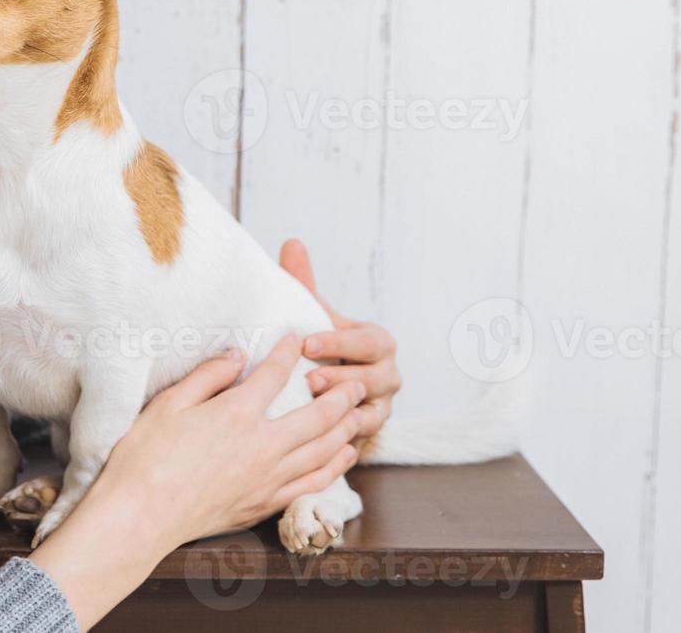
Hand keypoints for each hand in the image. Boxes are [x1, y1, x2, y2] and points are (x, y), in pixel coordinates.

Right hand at [91, 335, 364, 544]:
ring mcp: (267, 479)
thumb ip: (207, 376)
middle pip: (317, 416)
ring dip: (346, 430)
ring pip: (323, 451)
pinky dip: (334, 468)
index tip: (296, 337)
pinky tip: (342, 458)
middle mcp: (261, 446)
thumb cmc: (145, 457)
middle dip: (341, 395)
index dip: (288, 352)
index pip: (274, 374)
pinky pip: (312, 484)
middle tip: (357, 381)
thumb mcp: (168, 404)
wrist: (141, 516)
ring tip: (360, 415)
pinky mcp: (264, 505)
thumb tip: (237, 355)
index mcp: (236, 414)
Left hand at [280, 239, 401, 439]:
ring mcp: (383, 405)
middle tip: (306, 379)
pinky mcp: (371, 432)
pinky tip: (319, 437)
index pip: (366, 341)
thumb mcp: (314, 315)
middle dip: (340, 378)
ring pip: (370, 410)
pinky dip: (343, 437)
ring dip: (341, 409)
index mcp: (377, 342)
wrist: (328, 386)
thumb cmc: (320, 344)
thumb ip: (304, 283)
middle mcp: (388, 374)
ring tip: (310, 406)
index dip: (338, 342)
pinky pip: (362, 437)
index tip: (306, 343)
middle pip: (374, 377)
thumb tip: (292, 243)